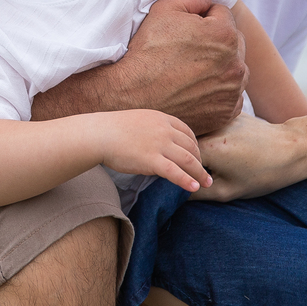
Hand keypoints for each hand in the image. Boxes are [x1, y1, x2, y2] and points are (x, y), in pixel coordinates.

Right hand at [93, 110, 211, 193]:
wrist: (100, 134)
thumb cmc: (114, 129)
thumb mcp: (140, 120)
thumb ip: (154, 128)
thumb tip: (160, 141)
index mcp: (162, 118)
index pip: (187, 132)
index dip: (195, 146)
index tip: (197, 157)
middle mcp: (164, 130)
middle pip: (191, 147)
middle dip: (200, 161)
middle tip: (205, 173)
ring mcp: (159, 144)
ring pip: (188, 160)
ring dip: (200, 173)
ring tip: (206, 183)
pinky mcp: (151, 160)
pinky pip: (175, 172)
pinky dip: (187, 180)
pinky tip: (194, 187)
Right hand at [118, 0, 247, 133]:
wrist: (132, 96)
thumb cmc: (147, 52)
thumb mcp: (163, 10)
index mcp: (225, 35)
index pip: (222, 14)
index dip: (202, 17)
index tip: (184, 29)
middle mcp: (236, 64)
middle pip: (233, 42)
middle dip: (216, 41)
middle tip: (187, 49)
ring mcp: (232, 92)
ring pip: (234, 69)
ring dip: (221, 66)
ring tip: (191, 69)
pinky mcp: (225, 113)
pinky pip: (231, 95)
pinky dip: (219, 91)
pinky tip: (196, 89)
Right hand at [189, 114, 300, 200]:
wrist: (292, 149)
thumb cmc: (263, 174)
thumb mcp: (228, 191)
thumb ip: (197, 193)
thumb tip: (176, 192)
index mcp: (208, 148)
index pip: (179, 160)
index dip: (180, 172)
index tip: (187, 182)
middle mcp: (210, 128)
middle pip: (186, 145)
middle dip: (189, 160)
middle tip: (206, 173)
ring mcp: (220, 118)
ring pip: (198, 135)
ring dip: (200, 148)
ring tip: (220, 161)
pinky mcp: (230, 113)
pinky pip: (213, 127)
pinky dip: (213, 138)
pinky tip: (229, 148)